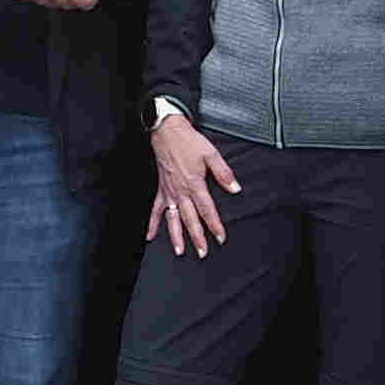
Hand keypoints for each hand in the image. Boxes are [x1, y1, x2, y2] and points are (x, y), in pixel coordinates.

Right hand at [149, 114, 241, 255]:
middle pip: (190, 219)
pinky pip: (155, 209)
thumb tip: (235, 188)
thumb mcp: (211, 154)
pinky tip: (150, 236)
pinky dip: (152, 223)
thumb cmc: (188, 141)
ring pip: (173, 219)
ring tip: (180, 251)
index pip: (207, 210)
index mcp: (194, 184)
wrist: (167, 131)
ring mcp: (169, 192)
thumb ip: (224, 173)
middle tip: (203, 253)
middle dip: (197, 238)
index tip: (221, 237)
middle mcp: (181, 191)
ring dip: (176, 236)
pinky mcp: (161, 189)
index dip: (215, 225)